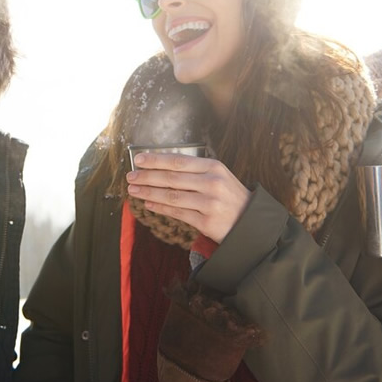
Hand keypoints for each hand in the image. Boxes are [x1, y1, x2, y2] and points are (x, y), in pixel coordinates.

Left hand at [127, 154, 250, 242]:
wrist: (251, 222)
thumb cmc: (229, 196)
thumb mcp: (218, 176)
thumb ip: (194, 171)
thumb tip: (161, 168)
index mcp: (213, 167)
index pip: (178, 161)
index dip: (156, 160)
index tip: (138, 159)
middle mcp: (212, 183)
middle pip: (171, 178)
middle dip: (147, 177)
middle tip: (130, 177)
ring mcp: (209, 203)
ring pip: (172, 196)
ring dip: (149, 193)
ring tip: (134, 190)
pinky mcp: (207, 222)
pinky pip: (178, 213)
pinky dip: (161, 208)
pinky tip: (149, 204)